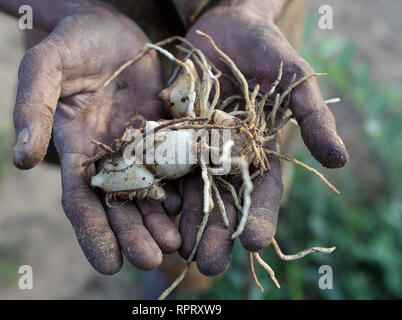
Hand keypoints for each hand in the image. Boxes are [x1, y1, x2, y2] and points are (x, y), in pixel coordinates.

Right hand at [11, 4, 181, 273]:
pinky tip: (196, 207)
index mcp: (75, 149)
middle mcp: (108, 156)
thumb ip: (32, 108)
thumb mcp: (46, 67)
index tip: (108, 265)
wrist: (113, 25)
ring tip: (178, 244)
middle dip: (135, 234)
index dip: (92, 233)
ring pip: (151, 192)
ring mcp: (140, 146)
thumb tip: (20, 158)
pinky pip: (177, 164)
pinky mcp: (166, 132)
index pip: (80, 200)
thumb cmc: (74, 42)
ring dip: (162, 220)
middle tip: (154, 260)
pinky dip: (185, 187)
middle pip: (120, 204)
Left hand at [177, 1, 348, 274]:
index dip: (260, 216)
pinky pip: (160, 161)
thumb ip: (313, 116)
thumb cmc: (265, 49)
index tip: (254, 241)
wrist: (224, 26)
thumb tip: (340, 160)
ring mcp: (195, 147)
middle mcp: (225, 157)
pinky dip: (156, 185)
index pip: (262, 192)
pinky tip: (150, 209)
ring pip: (189, 190)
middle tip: (209, 266)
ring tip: (177, 251)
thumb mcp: (294, 79)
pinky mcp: (168, 132)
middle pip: (222, 201)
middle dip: (217, 233)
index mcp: (258, 151)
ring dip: (184, 222)